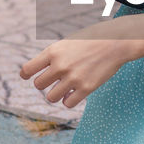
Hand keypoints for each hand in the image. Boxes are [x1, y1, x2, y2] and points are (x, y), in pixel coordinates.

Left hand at [18, 12, 143, 108]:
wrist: (116, 42)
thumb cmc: (92, 40)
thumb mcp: (68, 42)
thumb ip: (53, 56)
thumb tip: (40, 72)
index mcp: (53, 51)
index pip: (27, 69)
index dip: (26, 74)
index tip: (29, 76)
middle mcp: (61, 65)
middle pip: (38, 85)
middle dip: (45, 83)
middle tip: (55, 80)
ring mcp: (73, 78)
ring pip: (50, 97)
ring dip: (55, 94)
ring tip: (64, 88)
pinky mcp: (86, 88)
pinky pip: (67, 103)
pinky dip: (68, 100)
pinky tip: (74, 94)